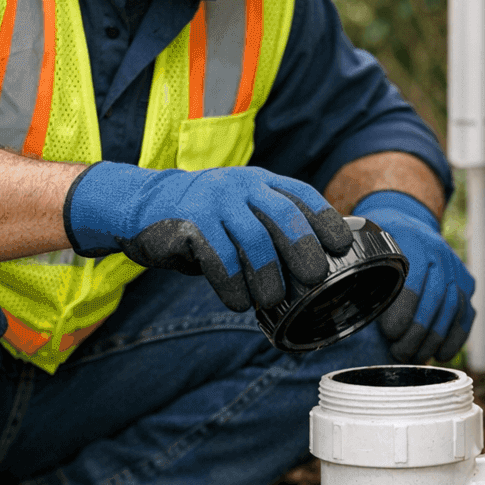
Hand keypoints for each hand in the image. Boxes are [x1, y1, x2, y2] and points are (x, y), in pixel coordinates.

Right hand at [65, 162, 353, 311]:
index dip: (325, 220)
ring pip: (252, 237)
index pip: (301, 196)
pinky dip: (232, 283)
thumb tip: (315, 274)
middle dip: (302, 246)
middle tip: (314, 277)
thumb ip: (270, 233)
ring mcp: (215, 201)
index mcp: (261, 183)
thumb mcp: (240, 214)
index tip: (341, 247)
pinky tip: (237, 301)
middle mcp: (241, 186)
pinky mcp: (190, 221)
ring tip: (272, 300)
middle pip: (282, 213)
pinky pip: (218, 256)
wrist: (142, 205)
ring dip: (266, 274)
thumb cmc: (204, 220)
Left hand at [356, 190, 474, 363]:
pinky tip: (441, 354)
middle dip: (418, 332)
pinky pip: (467, 313)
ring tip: (414, 358)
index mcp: (411, 239)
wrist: (408, 221)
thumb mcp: (364, 243)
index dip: (403, 311)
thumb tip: (331, 292)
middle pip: (436, 298)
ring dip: (435, 339)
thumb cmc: (377, 241)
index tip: (389, 333)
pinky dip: (456, 336)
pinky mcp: (467, 282)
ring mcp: (456, 267)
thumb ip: (355, 266)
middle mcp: (439, 251)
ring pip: (454, 307)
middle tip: (399, 353)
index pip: (413, 279)